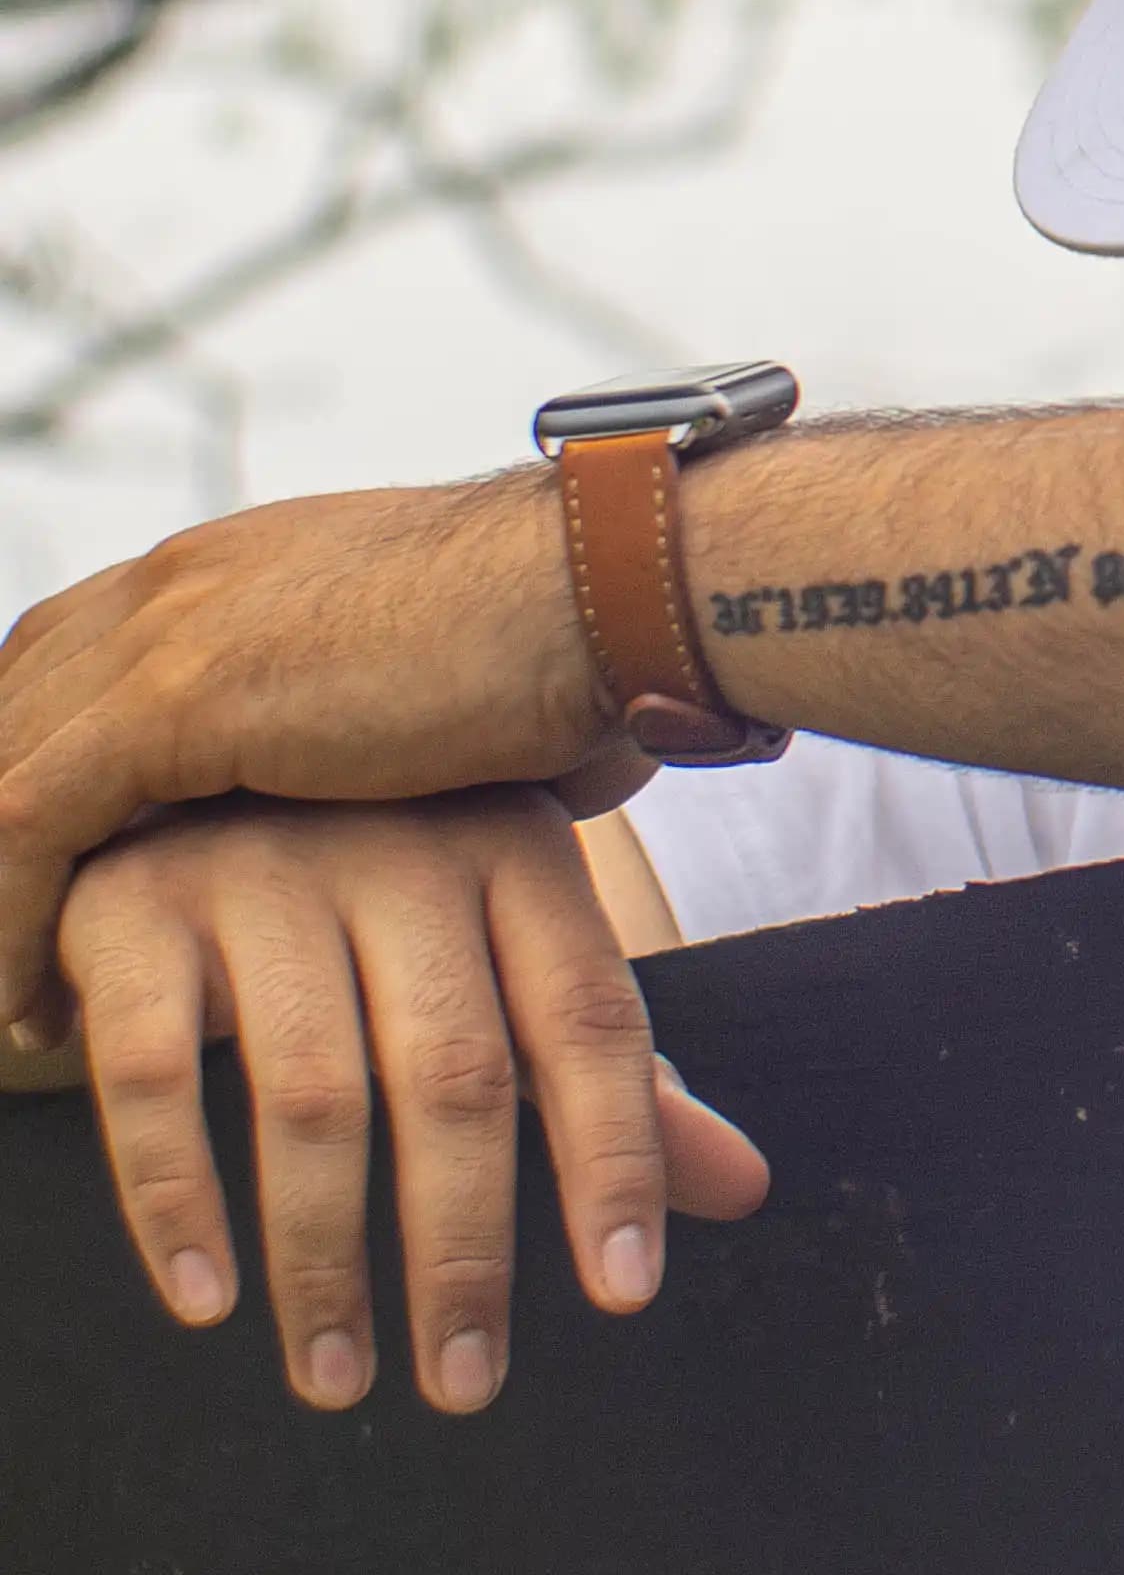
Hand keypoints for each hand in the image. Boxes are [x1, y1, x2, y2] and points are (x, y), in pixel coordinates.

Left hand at [0, 475, 605, 1039]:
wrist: (611, 588)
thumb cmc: (574, 645)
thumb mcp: (439, 690)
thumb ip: (387, 739)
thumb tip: (446, 813)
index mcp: (239, 566)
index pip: (76, 660)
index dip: (46, 765)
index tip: (55, 882)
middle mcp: (182, 578)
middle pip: (16, 702)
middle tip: (14, 952)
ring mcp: (170, 624)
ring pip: (1, 766)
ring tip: (12, 1004)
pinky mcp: (178, 692)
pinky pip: (27, 819)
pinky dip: (11, 917)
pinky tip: (34, 1008)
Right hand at [55, 788, 767, 1413]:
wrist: (185, 765)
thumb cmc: (375, 890)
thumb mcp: (502, 954)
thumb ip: (607, 1073)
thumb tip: (743, 1188)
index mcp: (516, 854)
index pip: (590, 1022)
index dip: (617, 1159)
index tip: (624, 1294)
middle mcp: (401, 853)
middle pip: (454, 1077)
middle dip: (464, 1250)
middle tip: (467, 1384)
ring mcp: (264, 873)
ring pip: (309, 1096)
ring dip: (323, 1261)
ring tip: (337, 1378)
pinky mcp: (136, 910)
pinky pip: (153, 1075)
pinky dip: (177, 1200)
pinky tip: (207, 1300)